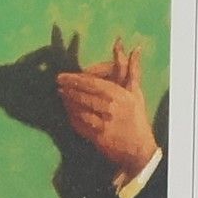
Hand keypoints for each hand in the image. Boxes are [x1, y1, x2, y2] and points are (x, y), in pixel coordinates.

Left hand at [58, 39, 158, 178]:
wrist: (139, 149)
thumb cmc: (136, 118)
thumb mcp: (136, 93)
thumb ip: (132, 70)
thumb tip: (136, 48)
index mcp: (119, 95)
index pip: (93, 84)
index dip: (76, 79)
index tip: (63, 76)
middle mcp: (111, 108)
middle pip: (84, 96)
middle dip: (68, 89)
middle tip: (57, 83)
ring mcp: (104, 124)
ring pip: (80, 110)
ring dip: (68, 102)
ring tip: (60, 95)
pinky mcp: (98, 138)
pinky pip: (80, 125)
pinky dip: (71, 117)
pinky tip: (67, 111)